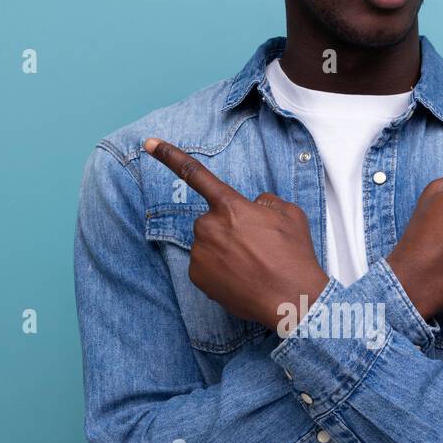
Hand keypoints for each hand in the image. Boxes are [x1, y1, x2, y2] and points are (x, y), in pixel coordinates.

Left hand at [142, 139, 329, 331]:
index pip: (194, 174)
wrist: (291, 298)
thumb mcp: (289, 214)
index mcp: (229, 206)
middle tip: (254, 247)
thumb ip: (265, 202)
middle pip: (210, 220)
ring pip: (208, 244)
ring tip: (251, 265)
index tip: (149, 143)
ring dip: (224, 251)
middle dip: (227, 229)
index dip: (169, 156)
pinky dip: (219, 271)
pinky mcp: (197, 277)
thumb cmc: (293, 255)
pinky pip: (205, 267)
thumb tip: (253, 206)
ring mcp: (200, 253)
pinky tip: (241, 278)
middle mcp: (208, 226)